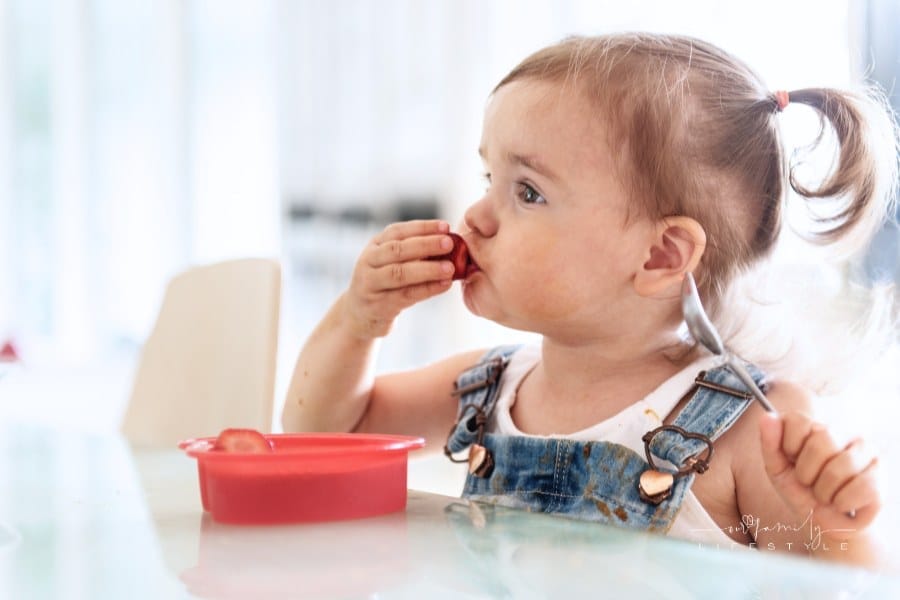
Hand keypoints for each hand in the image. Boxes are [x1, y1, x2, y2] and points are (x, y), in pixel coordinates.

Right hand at [343, 220, 456, 337]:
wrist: (360, 314)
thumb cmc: (385, 284)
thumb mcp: (392, 263)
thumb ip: (414, 253)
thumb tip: (449, 244)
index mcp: (375, 246)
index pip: (397, 231)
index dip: (422, 228)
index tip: (445, 226)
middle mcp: (369, 261)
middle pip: (397, 250)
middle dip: (425, 245)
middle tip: (449, 243)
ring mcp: (371, 284)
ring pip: (399, 273)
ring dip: (428, 269)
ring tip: (450, 268)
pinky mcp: (378, 305)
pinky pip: (405, 295)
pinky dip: (427, 289)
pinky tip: (445, 285)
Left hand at [759, 411, 879, 541]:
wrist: (826, 525)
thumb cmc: (802, 493)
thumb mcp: (778, 471)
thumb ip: (770, 444)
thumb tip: (768, 417)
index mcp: (816, 428)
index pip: (798, 421)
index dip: (789, 446)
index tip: (792, 461)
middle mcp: (843, 433)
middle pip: (821, 442)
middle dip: (807, 472)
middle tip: (810, 482)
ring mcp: (866, 450)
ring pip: (840, 468)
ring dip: (825, 491)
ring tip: (826, 495)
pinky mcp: (881, 473)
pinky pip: (861, 487)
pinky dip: (843, 502)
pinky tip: (843, 503)